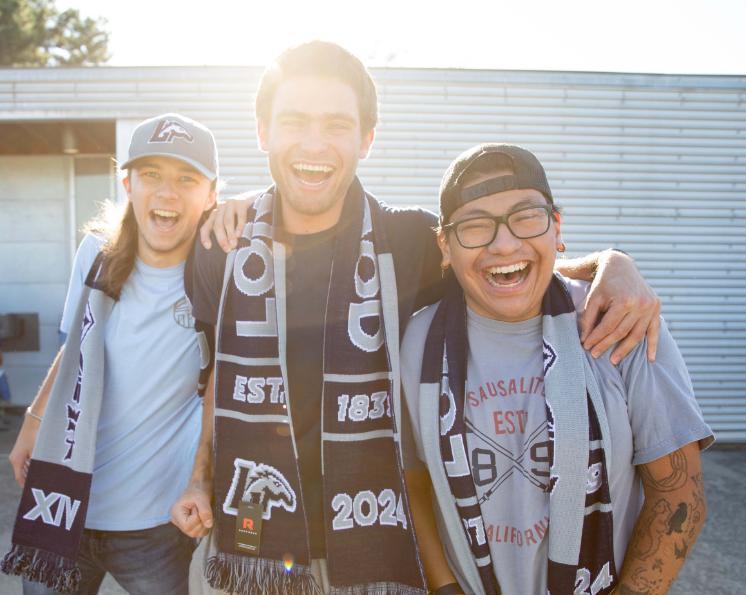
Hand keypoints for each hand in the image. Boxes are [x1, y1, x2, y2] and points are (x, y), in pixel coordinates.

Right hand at [9, 416, 39, 486]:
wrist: (34, 422)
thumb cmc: (35, 437)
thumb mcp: (37, 452)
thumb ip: (37, 464)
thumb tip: (40, 475)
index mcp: (16, 461)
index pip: (19, 478)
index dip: (25, 485)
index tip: (32, 491)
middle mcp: (15, 458)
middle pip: (22, 473)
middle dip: (30, 479)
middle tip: (39, 485)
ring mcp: (18, 454)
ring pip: (25, 467)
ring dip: (32, 472)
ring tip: (41, 478)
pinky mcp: (22, 450)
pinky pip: (27, 461)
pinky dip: (32, 465)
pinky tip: (41, 467)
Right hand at [171, 480, 213, 537]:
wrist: (200, 486)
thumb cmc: (199, 489)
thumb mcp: (202, 498)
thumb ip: (205, 511)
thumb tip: (209, 525)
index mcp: (175, 513)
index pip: (187, 526)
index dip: (197, 518)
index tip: (198, 507)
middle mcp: (177, 521)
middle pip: (191, 532)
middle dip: (201, 521)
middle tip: (201, 508)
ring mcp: (183, 525)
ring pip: (197, 534)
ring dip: (204, 524)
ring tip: (202, 511)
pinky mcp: (190, 526)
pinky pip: (200, 532)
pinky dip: (205, 526)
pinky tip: (204, 516)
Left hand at [199, 191, 259, 251]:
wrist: (258, 200)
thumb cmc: (244, 218)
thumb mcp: (232, 224)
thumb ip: (226, 233)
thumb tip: (227, 248)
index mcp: (216, 215)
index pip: (206, 227)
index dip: (205, 237)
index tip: (209, 247)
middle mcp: (221, 208)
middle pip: (217, 225)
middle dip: (221, 239)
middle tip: (227, 249)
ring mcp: (231, 204)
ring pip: (227, 221)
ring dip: (230, 234)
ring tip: (233, 245)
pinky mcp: (242, 203)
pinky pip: (240, 216)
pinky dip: (239, 226)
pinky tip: (239, 234)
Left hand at [580, 250, 660, 364]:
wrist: (621, 265)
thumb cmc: (603, 283)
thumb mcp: (593, 298)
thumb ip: (588, 319)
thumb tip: (585, 340)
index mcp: (624, 301)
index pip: (607, 327)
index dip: (596, 338)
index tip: (586, 347)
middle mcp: (640, 304)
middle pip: (622, 332)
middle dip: (607, 345)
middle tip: (595, 355)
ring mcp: (650, 307)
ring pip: (637, 335)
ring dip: (626, 350)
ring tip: (614, 360)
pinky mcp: (656, 308)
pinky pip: (655, 330)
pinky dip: (653, 345)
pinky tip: (650, 359)